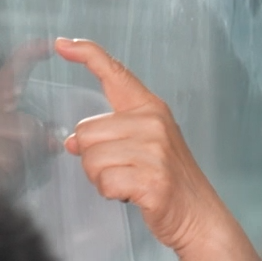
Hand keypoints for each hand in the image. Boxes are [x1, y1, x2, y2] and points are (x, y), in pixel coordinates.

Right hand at [0, 40, 57, 195]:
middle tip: (18, 165)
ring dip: (16, 170)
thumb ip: (34, 138)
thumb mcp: (16, 152)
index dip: (28, 56)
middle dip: (32, 150)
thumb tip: (54, 141)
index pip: (8, 75)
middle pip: (27, 126)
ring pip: (16, 150)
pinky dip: (1, 181)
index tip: (50, 44)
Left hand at [55, 38, 225, 254]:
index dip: (86, 54)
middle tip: (122, 170)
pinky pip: (104, 182)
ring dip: (101, 179)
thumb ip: (109, 136)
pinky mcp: (152, 179)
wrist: (199, 217)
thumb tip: (72, 142)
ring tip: (129, 183)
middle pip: (86, 132)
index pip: (115, 72)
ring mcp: (155, 150)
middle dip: (93, 158)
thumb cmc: (168, 181)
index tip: (62, 44)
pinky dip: (111, 194)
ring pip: (91, 159)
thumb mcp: (143, 147)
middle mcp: (153, 122)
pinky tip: (132, 195)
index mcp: (151, 108)